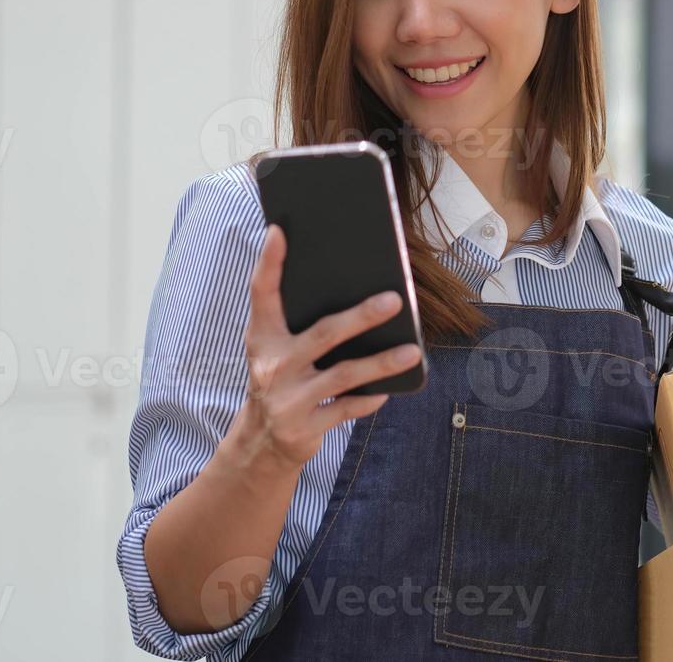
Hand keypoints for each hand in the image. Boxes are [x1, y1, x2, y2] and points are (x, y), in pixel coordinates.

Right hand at [225, 223, 420, 472]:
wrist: (260, 442)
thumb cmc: (281, 379)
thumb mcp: (278, 349)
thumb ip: (300, 321)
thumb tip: (353, 284)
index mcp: (263, 338)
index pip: (262, 294)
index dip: (269, 262)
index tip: (279, 231)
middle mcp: (272, 366)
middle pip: (323, 334)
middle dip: (361, 317)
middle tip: (395, 300)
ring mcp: (287, 399)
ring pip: (344, 375)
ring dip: (381, 363)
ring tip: (412, 351)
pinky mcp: (304, 428)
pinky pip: (347, 408)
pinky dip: (369, 399)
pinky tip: (390, 389)